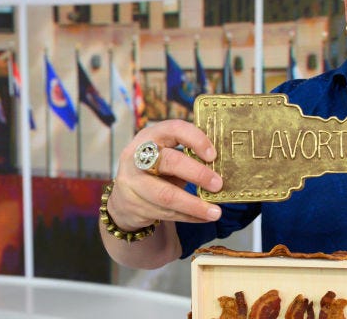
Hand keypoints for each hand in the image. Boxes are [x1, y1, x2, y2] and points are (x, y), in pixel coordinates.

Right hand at [106, 119, 223, 231]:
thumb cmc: (156, 171)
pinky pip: (165, 213)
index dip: (196, 140)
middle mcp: (136, 156)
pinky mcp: (134, 205)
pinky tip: (203, 217)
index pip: (174, 129)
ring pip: (166, 195)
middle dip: (197, 174)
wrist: (124, 198)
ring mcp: (132, 182)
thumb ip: (188, 156)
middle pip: (169, 162)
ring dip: (195, 205)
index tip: (213, 155)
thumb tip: (222, 166)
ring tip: (216, 212)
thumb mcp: (168, 156)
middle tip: (218, 184)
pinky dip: (188, 216)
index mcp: (150, 136)